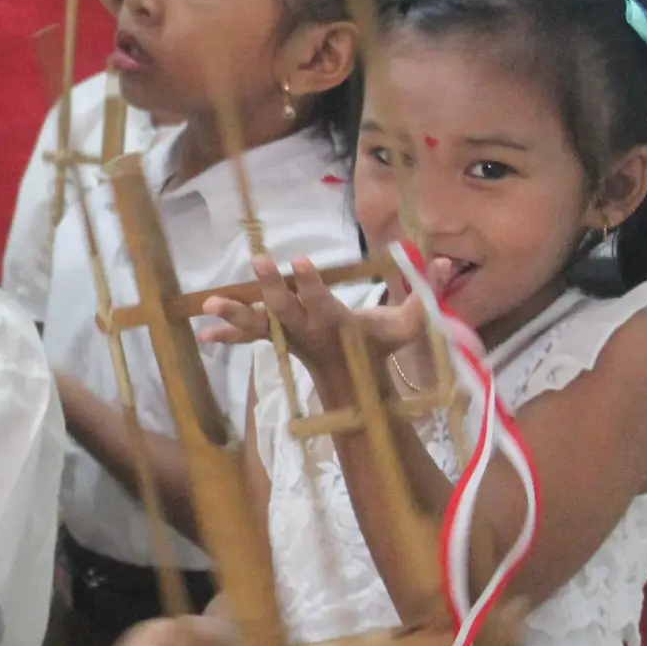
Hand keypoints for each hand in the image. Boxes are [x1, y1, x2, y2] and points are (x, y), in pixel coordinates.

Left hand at [199, 254, 427, 384]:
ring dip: (235, 315)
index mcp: (339, 324)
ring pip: (259, 325)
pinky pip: (248, 337)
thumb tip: (443, 259)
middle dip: (272, 287)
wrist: (352, 385)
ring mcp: (288, 337)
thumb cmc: (380, 347)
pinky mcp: (276, 339)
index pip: (324, 302)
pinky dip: (227, 333)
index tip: (302, 262)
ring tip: (209, 304)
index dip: (312, 284)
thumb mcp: (409, 325)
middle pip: (287, 310)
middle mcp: (309, 332)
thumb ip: (426, 293)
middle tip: (260, 261)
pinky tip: (203, 332)